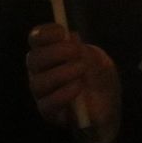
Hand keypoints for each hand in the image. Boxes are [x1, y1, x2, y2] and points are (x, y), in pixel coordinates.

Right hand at [26, 23, 119, 139]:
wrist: (108, 105)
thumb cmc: (99, 77)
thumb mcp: (98, 60)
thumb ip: (84, 50)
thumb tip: (72, 38)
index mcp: (47, 51)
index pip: (37, 38)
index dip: (46, 33)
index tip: (62, 31)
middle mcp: (40, 71)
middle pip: (33, 59)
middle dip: (54, 53)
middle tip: (75, 51)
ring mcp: (42, 92)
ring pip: (38, 83)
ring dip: (61, 74)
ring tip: (82, 70)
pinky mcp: (48, 111)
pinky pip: (48, 103)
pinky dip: (63, 94)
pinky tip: (78, 88)